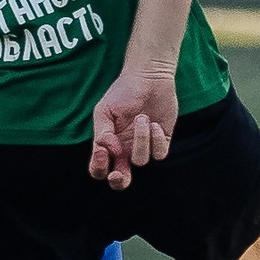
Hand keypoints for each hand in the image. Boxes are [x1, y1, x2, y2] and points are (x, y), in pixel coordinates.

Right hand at [88, 63, 178, 189]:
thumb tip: (111, 152)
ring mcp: (144, 147)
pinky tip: (154, 122)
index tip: (102, 151)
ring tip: (141, 117)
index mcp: (108, 144)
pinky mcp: (161, 141)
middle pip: (121, 180)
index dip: (98, 168)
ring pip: (141, 161)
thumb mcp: (104, 110)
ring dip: (141, 139)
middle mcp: (125, 150)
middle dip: (119, 181)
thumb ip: (102, 133)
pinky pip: (159, 154)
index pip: (99, 168)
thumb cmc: (123, 92)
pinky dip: (156, 139)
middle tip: (118, 174)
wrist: (149, 77)